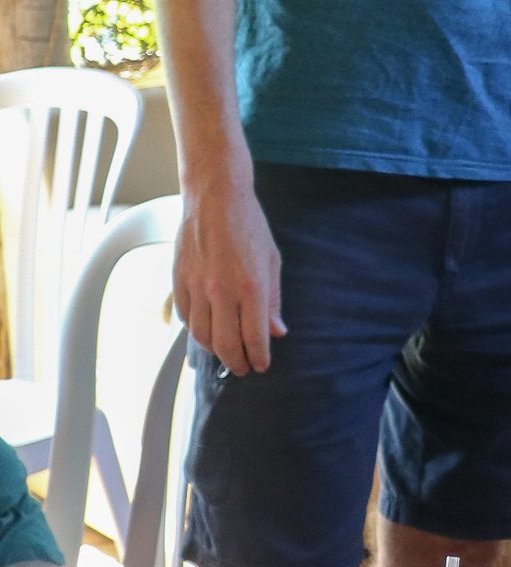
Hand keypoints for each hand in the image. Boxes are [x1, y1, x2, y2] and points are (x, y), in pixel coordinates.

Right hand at [173, 180, 284, 373]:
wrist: (215, 198)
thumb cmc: (249, 225)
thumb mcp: (272, 261)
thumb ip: (272, 300)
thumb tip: (277, 330)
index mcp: (250, 287)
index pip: (254, 337)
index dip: (259, 357)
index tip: (262, 365)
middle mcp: (221, 291)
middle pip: (224, 344)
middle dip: (236, 362)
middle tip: (243, 368)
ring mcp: (196, 287)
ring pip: (201, 335)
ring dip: (214, 350)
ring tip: (226, 352)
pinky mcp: (179, 280)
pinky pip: (186, 316)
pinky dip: (196, 329)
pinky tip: (207, 329)